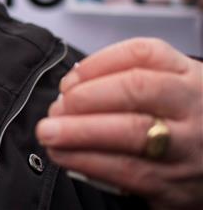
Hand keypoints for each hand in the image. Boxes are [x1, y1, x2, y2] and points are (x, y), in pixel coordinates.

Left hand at [36, 38, 202, 209]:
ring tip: (50, 132)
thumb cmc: (180, 123)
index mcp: (188, 76)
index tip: (70, 78)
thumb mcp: (170, 90)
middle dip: (86, 97)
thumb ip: (125, 81)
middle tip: (56, 107)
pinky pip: (127, 170)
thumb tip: (70, 87)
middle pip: (136, 89)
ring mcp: (187, 146)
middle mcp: (191, 106)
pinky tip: (64, 155)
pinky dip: (87, 161)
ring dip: (79, 131)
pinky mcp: (175, 184)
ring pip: (131, 131)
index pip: (143, 54)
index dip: (97, 63)